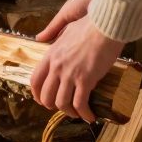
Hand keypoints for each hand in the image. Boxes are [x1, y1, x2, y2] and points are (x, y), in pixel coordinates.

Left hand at [30, 0, 125, 123]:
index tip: (42, 100)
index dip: (37, 94)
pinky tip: (90, 116)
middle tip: (63, 107)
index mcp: (50, 54)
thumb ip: (52, 34)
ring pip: (61, 103)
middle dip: (53, 106)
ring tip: (78, 113)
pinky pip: (80, 103)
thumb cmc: (90, 24)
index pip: (35, 80)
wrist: (106, 25)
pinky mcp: (86, 79)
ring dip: (69, 112)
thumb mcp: (65, 28)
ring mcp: (70, 74)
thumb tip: (40, 37)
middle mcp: (57, 66)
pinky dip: (84, 113)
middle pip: (46, 95)